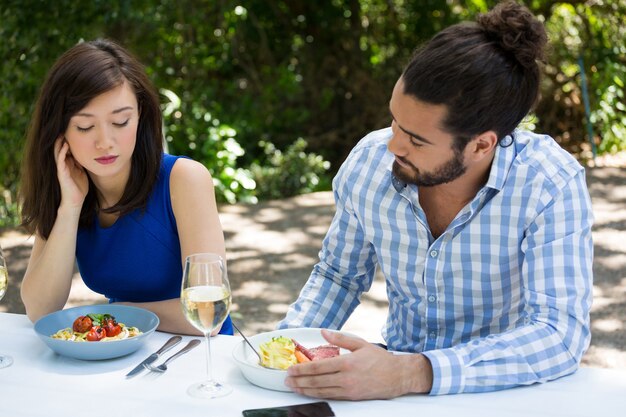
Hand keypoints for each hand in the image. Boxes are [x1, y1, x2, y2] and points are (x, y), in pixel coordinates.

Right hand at [54, 137, 88, 209]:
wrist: (76, 201)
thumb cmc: (79, 188)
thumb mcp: (83, 173)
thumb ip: (82, 164)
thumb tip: (87, 155)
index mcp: (69, 165)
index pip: (68, 150)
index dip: (69, 142)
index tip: (73, 133)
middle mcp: (64, 165)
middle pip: (61, 149)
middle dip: (63, 140)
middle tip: (65, 129)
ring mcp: (62, 169)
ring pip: (58, 153)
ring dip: (60, 144)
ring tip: (62, 134)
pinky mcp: (61, 173)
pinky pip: (60, 161)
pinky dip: (62, 152)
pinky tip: (64, 146)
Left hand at [285, 329, 432, 399]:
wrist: (398, 376)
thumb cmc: (380, 360)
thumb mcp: (360, 344)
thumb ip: (340, 338)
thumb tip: (323, 332)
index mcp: (347, 363)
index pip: (318, 367)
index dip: (301, 369)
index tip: (291, 369)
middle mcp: (346, 378)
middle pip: (316, 381)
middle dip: (299, 381)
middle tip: (287, 380)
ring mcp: (349, 390)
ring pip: (321, 391)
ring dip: (305, 390)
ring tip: (294, 387)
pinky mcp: (352, 397)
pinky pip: (331, 396)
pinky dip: (317, 394)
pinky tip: (310, 392)